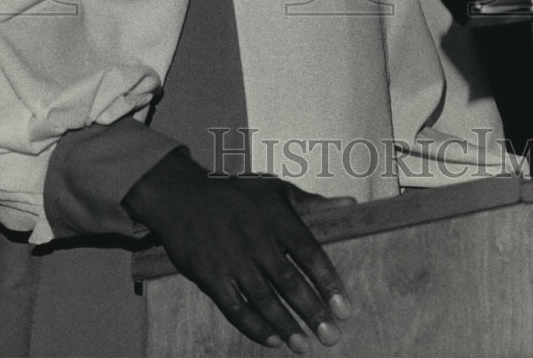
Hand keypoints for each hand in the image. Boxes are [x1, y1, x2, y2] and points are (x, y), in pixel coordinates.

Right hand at [124, 148, 353, 351]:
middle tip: (331, 336)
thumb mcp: (275, 190)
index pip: (309, 253)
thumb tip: (351, 207)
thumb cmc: (235, 193)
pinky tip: (273, 339)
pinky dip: (254, 326)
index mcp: (277, 217)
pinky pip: (235, 308)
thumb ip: (313, 204)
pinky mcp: (210, 276)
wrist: (182, 197)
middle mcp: (257, 239)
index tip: (344, 310)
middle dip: (312, 311)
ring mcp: (232, 259)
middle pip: (290, 281)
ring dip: (286, 325)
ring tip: (304, 346)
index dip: (328, 282)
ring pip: (264, 299)